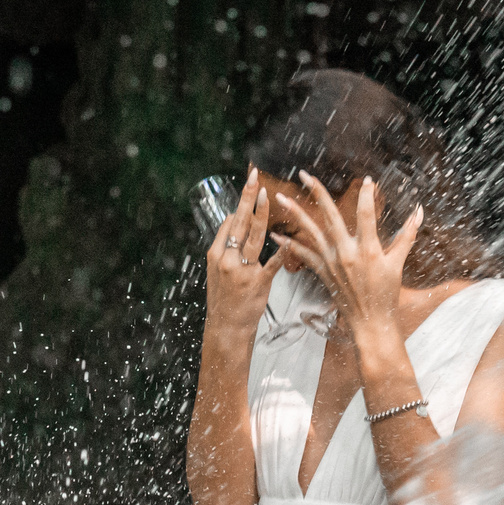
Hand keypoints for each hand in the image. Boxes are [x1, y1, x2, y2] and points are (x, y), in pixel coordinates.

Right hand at [203, 168, 280, 335]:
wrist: (226, 326)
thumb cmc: (224, 298)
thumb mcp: (217, 270)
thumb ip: (226, 245)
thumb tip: (234, 219)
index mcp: (216, 254)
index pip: (230, 223)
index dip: (242, 204)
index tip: (251, 185)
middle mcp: (227, 259)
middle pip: (240, 223)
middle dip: (248, 198)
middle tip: (254, 177)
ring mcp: (242, 270)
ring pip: (254, 237)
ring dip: (261, 214)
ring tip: (267, 196)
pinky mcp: (258, 282)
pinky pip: (272, 263)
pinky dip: (281, 251)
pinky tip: (287, 239)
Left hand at [272, 172, 420, 342]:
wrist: (370, 322)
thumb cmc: (386, 294)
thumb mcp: (398, 264)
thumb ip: (407, 235)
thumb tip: (419, 212)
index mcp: (368, 249)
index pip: (366, 214)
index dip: (367, 195)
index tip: (367, 180)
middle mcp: (346, 253)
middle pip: (330, 216)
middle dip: (317, 192)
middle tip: (305, 174)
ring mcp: (331, 262)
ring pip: (310, 232)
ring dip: (295, 213)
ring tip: (280, 198)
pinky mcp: (322, 271)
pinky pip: (302, 255)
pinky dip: (288, 245)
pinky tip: (276, 235)